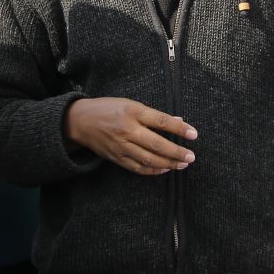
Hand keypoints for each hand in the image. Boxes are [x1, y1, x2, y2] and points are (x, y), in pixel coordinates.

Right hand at [64, 97, 197, 175]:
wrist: (79, 121)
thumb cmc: (107, 109)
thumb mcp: (130, 104)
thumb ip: (153, 115)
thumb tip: (178, 120)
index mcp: (132, 112)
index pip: (161, 121)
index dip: (179, 128)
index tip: (194, 134)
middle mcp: (127, 130)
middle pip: (156, 144)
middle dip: (176, 151)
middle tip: (191, 156)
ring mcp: (121, 146)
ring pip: (148, 158)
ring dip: (168, 163)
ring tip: (183, 164)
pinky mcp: (116, 158)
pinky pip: (138, 167)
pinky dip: (153, 170)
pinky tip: (165, 169)